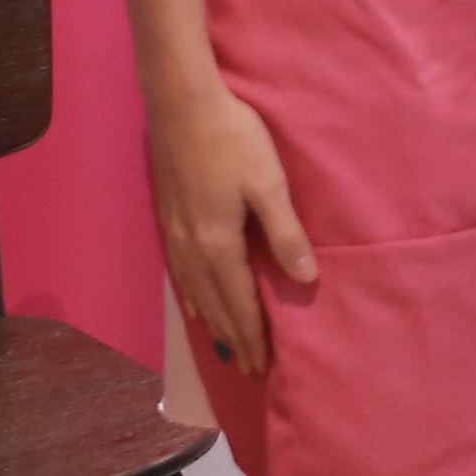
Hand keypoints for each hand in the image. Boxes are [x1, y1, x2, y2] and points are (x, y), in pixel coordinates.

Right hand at [148, 82, 313, 374]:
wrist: (182, 105)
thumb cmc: (234, 140)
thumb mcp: (269, 184)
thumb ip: (286, 234)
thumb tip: (306, 280)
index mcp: (219, 245)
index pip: (240, 303)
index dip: (253, 335)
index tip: (265, 365)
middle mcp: (192, 249)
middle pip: (217, 306)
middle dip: (235, 339)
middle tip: (251, 369)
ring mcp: (175, 236)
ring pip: (197, 294)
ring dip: (215, 324)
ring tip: (228, 349)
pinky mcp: (169, 219)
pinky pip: (180, 276)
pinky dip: (192, 299)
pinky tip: (195, 307)